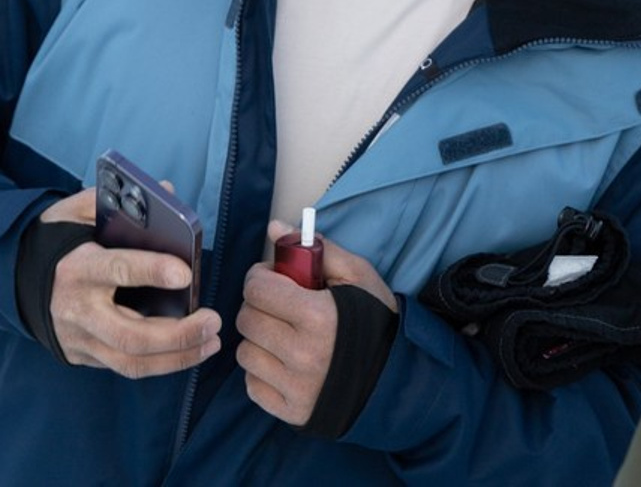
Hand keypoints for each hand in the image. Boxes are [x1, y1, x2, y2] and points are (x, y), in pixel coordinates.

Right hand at [44, 188, 221, 378]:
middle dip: (177, 334)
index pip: (118, 270)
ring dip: (178, 357)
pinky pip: (127, 368)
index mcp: (77, 267)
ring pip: (131, 361)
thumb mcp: (73, 212)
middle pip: (130, 335)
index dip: (152, 271)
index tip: (185, 271)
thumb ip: (114, 200)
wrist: (16, 280)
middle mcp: (79, 310)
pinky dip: (162, 364)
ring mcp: (81, 339)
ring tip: (211, 341)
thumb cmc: (56, 241)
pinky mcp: (85, 356)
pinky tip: (191, 352)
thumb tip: (166, 191)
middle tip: (212, 320)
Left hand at [236, 220, 396, 425]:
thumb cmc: (376, 321)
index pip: (257, 288)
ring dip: (258, 338)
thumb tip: (274, 228)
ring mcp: (296, 388)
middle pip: (247, 318)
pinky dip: (262, 370)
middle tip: (279, 304)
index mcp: (318, 316)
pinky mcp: (292, 412)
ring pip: (245, 352)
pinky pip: (252, 384)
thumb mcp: (357, 275)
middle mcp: (303, 355)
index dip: (261, 276)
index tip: (275, 278)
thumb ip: (316, 248)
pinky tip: (284, 361)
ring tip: (282, 333)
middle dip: (258, 304)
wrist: (395, 378)